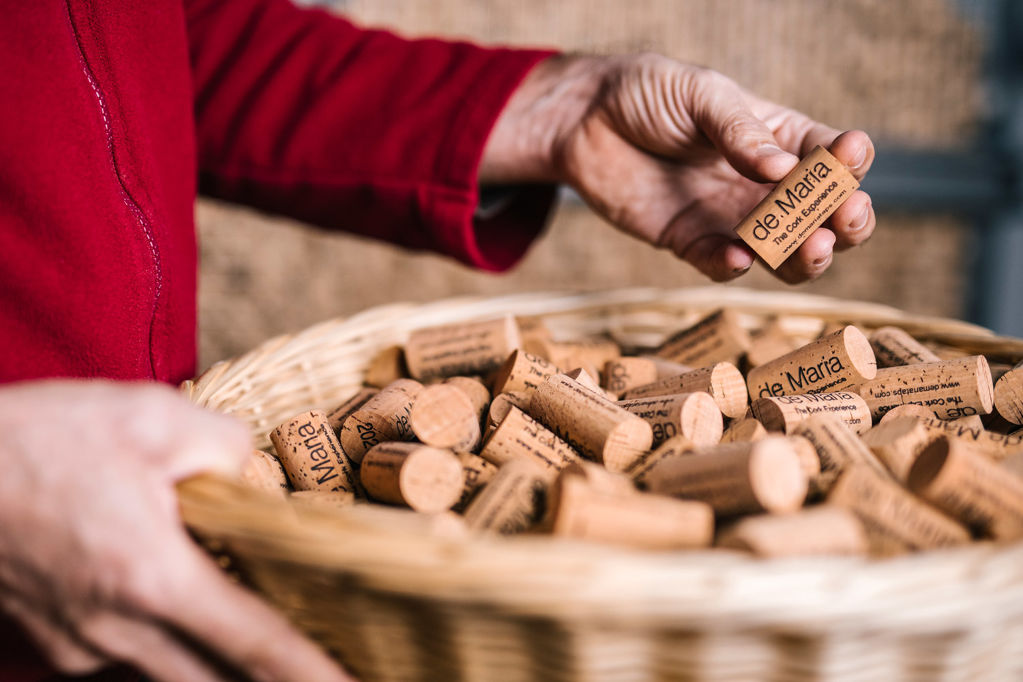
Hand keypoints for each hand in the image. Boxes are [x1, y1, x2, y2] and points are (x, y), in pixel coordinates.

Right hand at [0, 380, 353, 681]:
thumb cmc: (37, 439)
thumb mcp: (149, 415)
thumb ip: (224, 445)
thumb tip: (257, 471)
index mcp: (152, 577)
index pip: (255, 644)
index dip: (314, 675)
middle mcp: (117, 628)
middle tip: (329, 672)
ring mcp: (81, 645)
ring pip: (171, 678)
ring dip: (220, 670)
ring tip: (261, 650)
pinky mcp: (55, 643)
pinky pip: (128, 662)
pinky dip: (171, 651)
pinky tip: (185, 620)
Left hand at [481, 53, 874, 282]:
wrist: (585, 120)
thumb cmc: (649, 93)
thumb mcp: (701, 96)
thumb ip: (740, 132)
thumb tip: (785, 171)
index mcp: (780, 139)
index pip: (830, 158)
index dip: (849, 162)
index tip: (851, 156)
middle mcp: (764, 185)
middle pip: (822, 216)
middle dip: (845, 222)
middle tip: (846, 219)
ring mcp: (730, 217)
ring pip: (782, 253)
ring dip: (801, 257)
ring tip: (812, 248)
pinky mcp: (691, 242)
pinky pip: (719, 265)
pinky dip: (731, 266)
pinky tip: (738, 259)